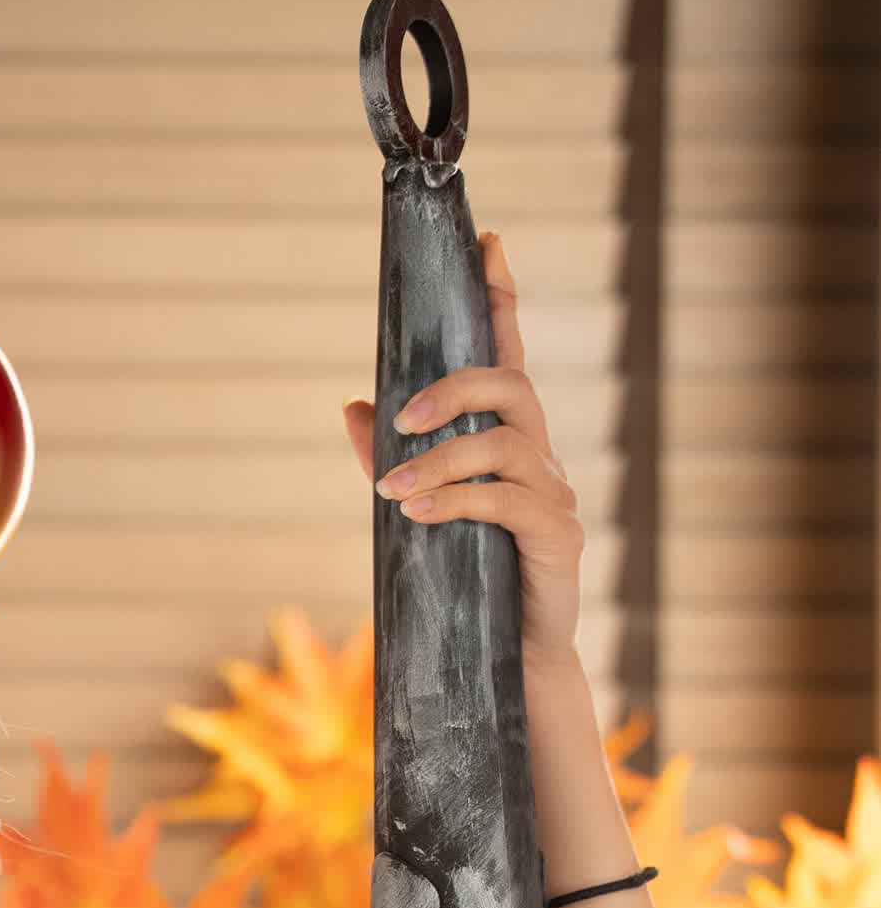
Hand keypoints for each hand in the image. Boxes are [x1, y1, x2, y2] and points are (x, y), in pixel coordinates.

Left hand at [340, 226, 584, 671]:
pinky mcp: (557, 538)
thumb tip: (351, 405)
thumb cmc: (466, 585)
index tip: (487, 243)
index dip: (501, 297)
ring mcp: (554, 494)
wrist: (509, 664)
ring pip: (503, 445)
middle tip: (402, 419)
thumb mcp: (419, 512)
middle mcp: (539, 456)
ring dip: (440, 460)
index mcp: (507, 440)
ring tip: (391, 492)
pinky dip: (457, 502)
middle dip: (455, 388)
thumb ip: (389, 457)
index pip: (509, 353)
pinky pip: (507, 503)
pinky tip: (419, 516)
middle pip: (510, 385)